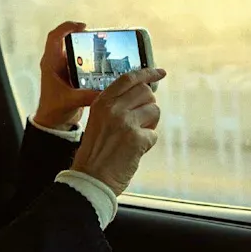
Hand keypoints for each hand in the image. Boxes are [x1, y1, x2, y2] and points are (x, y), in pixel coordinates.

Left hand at [33, 21, 99, 129]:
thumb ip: (85, 96)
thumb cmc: (54, 111)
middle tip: (101, 37)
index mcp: (50, 64)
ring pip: (77, 50)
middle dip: (84, 36)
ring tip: (107, 48)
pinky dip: (94, 60)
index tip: (83, 27)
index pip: (54, 37)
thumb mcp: (69, 102)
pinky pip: (84, 61)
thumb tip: (105, 92)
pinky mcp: (73, 75)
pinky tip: (107, 62)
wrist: (53, 122)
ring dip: (90, 47)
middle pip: (69, 40)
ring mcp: (65, 68)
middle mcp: (57, 63)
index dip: (67, 27)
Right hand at [70, 68, 166, 195]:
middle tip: (141, 120)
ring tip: (134, 137)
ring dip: (150, 124)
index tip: (160, 72)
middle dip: (149, 105)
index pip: (128, 79)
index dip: (147, 73)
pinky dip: (147, 143)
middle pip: (146, 92)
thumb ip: (115, 106)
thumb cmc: (95, 153)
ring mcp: (125, 123)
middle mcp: (113, 108)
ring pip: (155, 111)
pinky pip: (154, 134)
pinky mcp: (137, 139)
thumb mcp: (98, 122)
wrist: (90, 179)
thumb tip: (144, 95)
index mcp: (101, 102)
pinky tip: (133, 151)